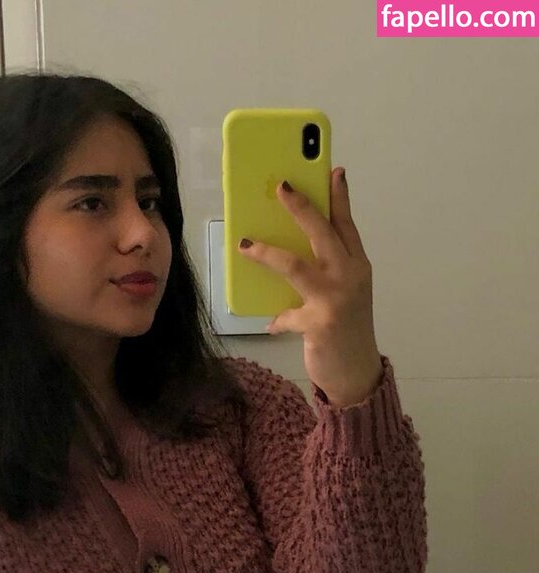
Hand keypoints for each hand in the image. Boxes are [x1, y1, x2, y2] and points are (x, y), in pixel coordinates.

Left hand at [238, 168, 382, 406]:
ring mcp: (337, 299)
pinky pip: (287, 316)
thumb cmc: (345, 329)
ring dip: (268, 254)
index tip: (331, 170)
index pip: (346, 224)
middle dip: (302, 208)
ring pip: (297, 266)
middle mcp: (350, 277)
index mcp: (357, 266)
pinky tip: (271, 324)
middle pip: (323, 233)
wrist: (357, 372)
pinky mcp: (321, 324)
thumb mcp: (343, 294)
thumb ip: (324, 271)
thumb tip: (288, 250)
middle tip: (281, 187)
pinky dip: (277, 319)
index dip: (339, 197)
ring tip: (246, 245)